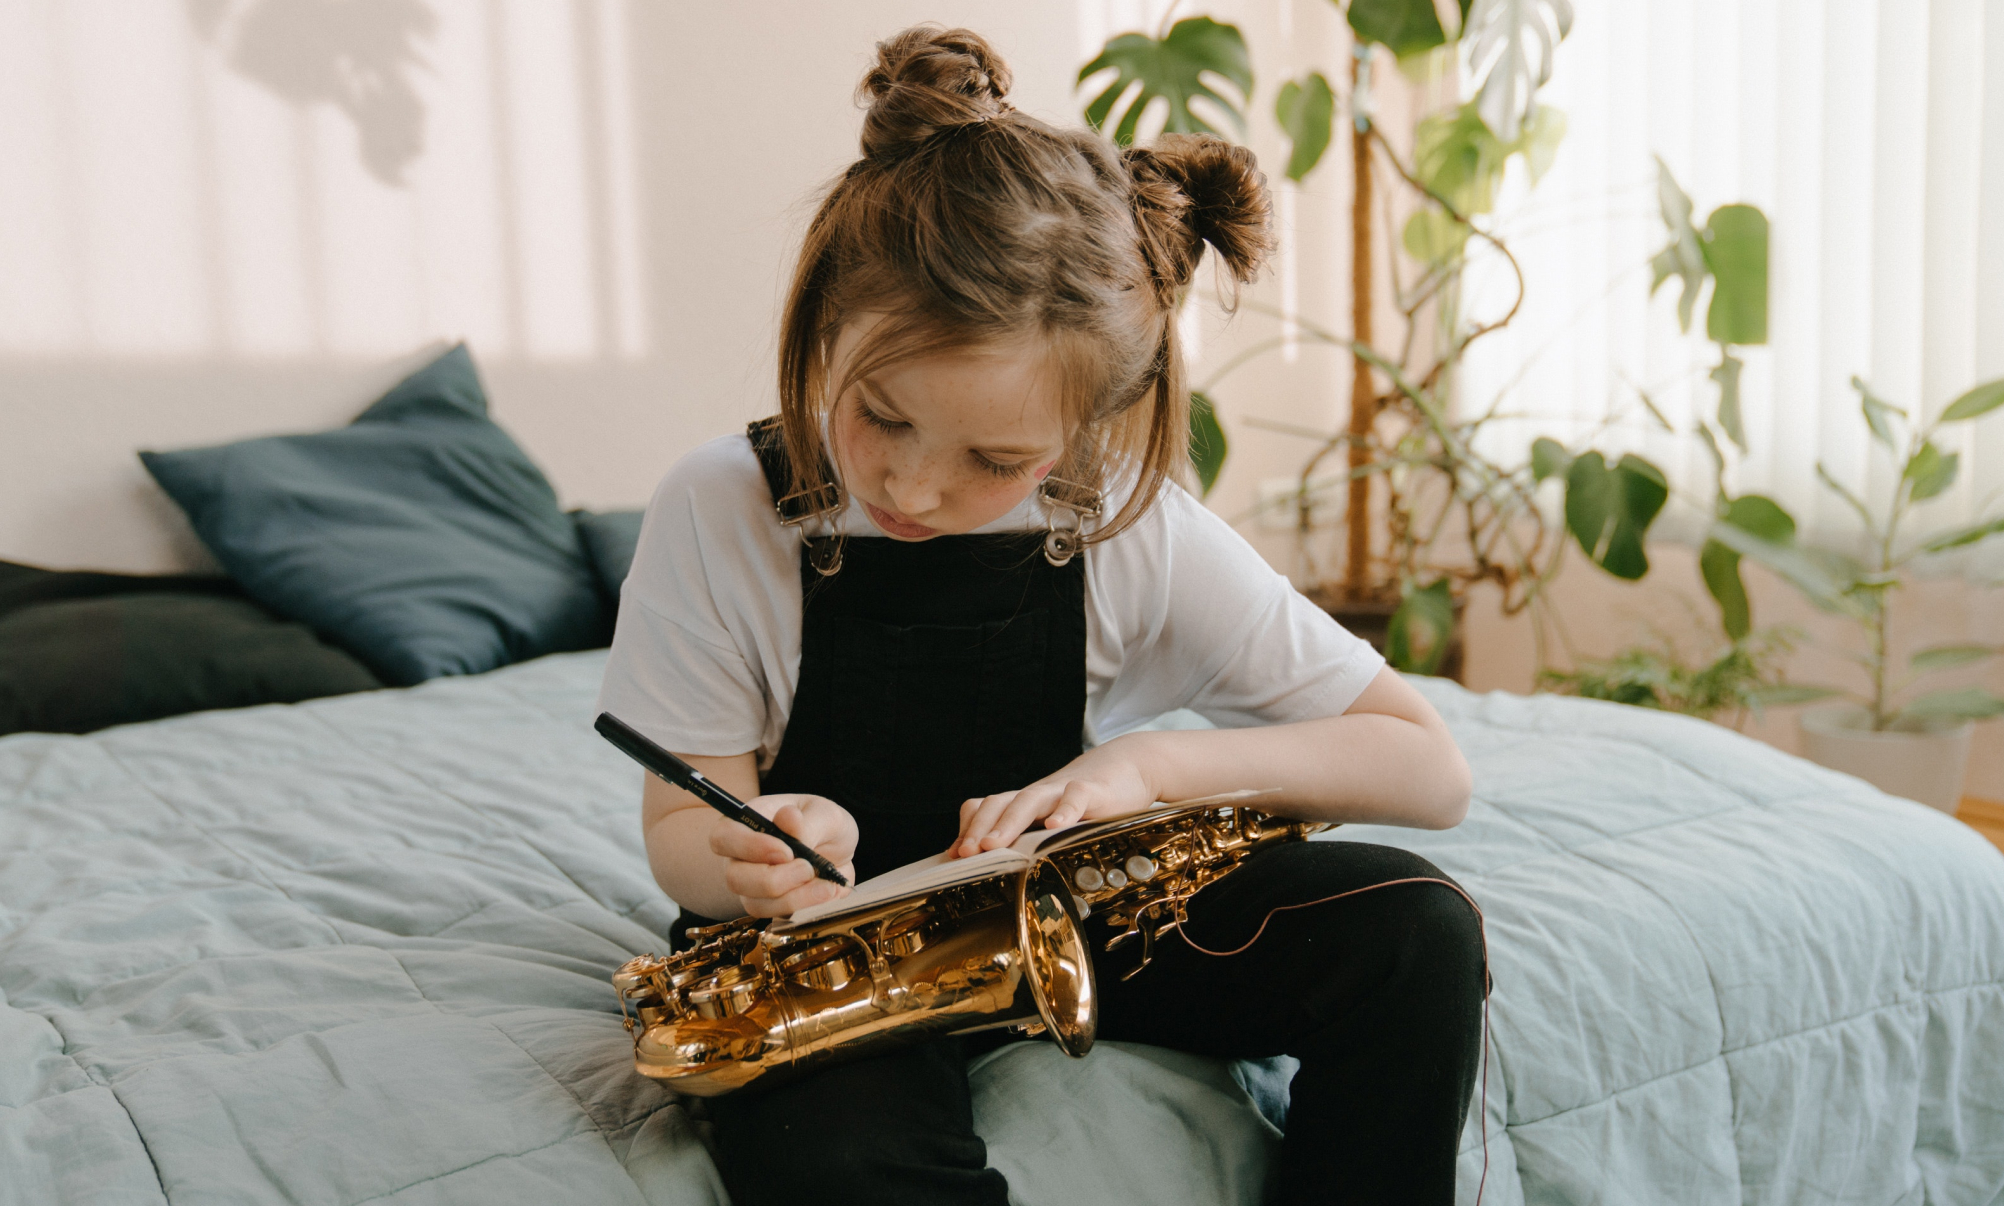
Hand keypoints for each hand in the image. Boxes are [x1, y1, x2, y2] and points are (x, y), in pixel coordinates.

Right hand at [710, 794, 856, 917]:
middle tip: (809, 869)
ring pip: (756, 905)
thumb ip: (808, 821)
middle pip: (734, 879)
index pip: (723, 837)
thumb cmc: (822, 824)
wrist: (839, 850)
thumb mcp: (824, 814)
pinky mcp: (771, 909)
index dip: (750, 847)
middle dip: (774, 880)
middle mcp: (741, 859)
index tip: (787, 852)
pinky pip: (779, 918)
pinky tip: (828, 892)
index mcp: (744, 825)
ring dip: (795, 899)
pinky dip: (807, 908)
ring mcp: (753, 888)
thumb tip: (788, 818)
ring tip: (827, 885)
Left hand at [951, 736, 1157, 858]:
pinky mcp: (1093, 790)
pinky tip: (1055, 827)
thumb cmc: (1082, 802)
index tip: (953, 856)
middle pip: (999, 803)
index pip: (984, 809)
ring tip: (994, 845)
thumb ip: (1023, 836)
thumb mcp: (1050, 820)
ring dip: (1008, 822)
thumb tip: (984, 862)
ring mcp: (1062, 791)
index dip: (967, 829)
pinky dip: (1064, 810)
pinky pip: (1075, 797)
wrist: (1126, 767)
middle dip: (978, 829)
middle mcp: (1036, 795)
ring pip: (1029, 799)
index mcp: (1022, 804)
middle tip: (965, 853)